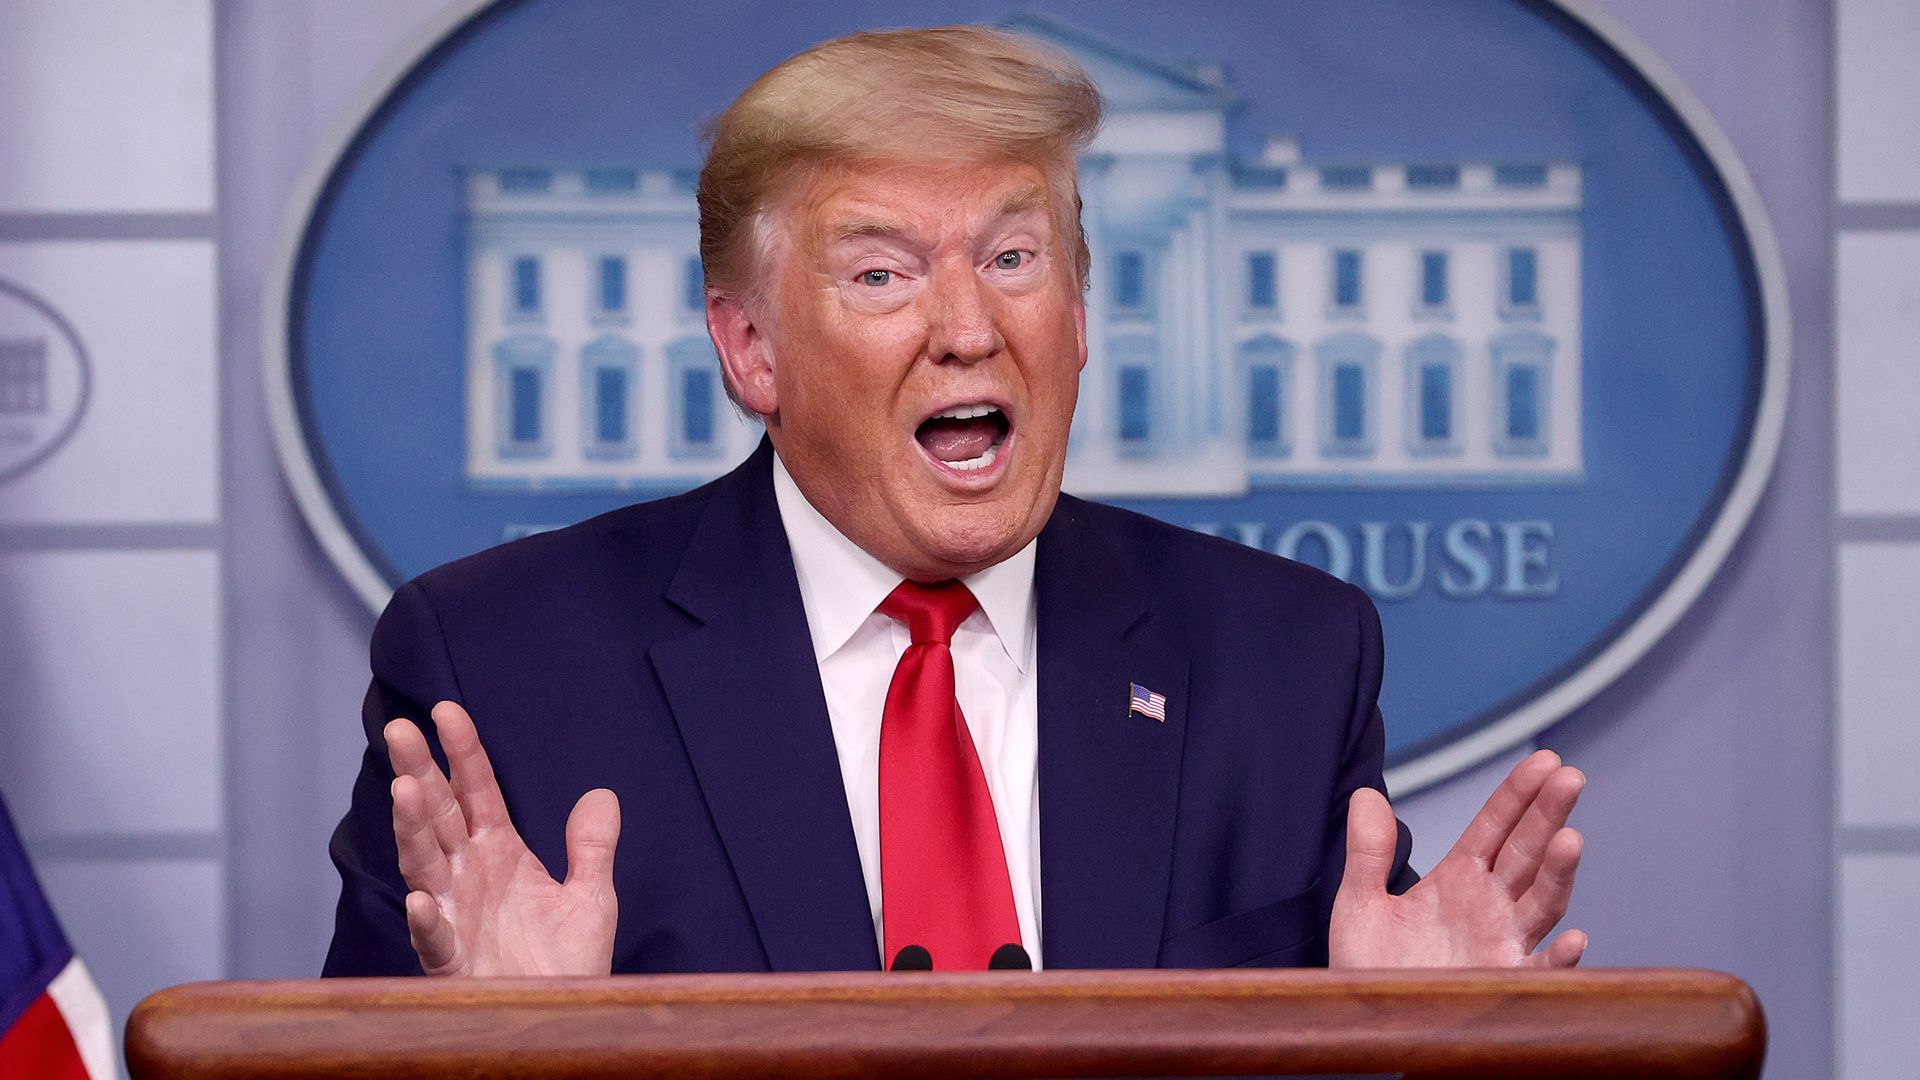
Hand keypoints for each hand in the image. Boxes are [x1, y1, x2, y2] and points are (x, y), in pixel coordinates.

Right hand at [384, 700, 620, 975]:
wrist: (563, 1020)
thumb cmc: (569, 965)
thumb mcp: (591, 898)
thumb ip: (592, 847)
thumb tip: (601, 794)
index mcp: (500, 855)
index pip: (476, 792)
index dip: (463, 753)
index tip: (446, 710)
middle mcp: (470, 877)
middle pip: (439, 815)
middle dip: (419, 772)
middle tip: (399, 730)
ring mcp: (455, 916)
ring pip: (425, 863)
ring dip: (413, 829)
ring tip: (405, 790)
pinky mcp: (452, 962)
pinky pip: (435, 938)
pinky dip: (428, 919)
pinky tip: (424, 898)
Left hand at [1329, 749, 1586, 967]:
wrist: (1367, 1027)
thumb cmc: (1368, 970)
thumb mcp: (1360, 905)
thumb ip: (1367, 852)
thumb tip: (1366, 794)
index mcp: (1458, 881)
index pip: (1495, 828)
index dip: (1519, 795)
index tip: (1545, 761)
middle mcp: (1489, 907)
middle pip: (1527, 853)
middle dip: (1548, 816)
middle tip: (1569, 778)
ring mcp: (1502, 945)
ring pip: (1541, 903)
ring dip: (1559, 873)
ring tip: (1571, 838)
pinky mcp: (1503, 987)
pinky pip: (1538, 973)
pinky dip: (1559, 959)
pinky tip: (1575, 938)